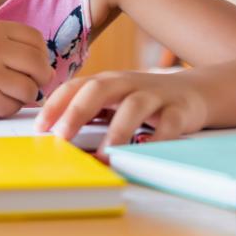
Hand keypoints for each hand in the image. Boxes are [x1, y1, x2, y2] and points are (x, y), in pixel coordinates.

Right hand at [0, 19, 51, 119]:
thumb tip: (51, 72)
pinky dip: (10, 107)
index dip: (41, 55)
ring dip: (25, 95)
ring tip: (7, 91)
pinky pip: (16, 106)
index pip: (36, 40)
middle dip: (41, 77)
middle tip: (31, 83)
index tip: (32, 65)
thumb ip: (18, 48)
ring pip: (31, 89)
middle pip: (38, 64)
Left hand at [36, 70, 207, 152]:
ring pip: (133, 107)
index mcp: (107, 81)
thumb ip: (89, 113)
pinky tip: (144, 153)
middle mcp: (128, 84)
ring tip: (105, 154)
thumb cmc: (144, 100)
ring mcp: (155, 96)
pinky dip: (157, 139)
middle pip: (99, 89)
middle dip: (77, 111)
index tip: (39, 127)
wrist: (195, 91)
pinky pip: (168, 124)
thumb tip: (54, 137)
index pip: (75, 87)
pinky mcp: (180, 110)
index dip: (55, 104)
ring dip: (116, 131)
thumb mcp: (114, 101)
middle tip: (62, 136)